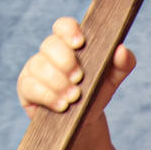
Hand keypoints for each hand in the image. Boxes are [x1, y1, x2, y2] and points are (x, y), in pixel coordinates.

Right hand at [16, 16, 135, 118]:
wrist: (83, 124)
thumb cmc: (96, 94)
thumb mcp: (112, 79)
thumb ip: (123, 63)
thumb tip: (122, 49)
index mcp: (70, 43)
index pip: (63, 25)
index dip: (69, 30)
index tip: (80, 44)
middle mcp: (50, 53)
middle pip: (49, 44)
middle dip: (65, 61)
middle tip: (79, 79)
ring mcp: (35, 69)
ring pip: (38, 65)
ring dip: (58, 82)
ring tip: (74, 97)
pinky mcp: (26, 88)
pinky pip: (30, 86)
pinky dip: (48, 96)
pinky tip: (62, 106)